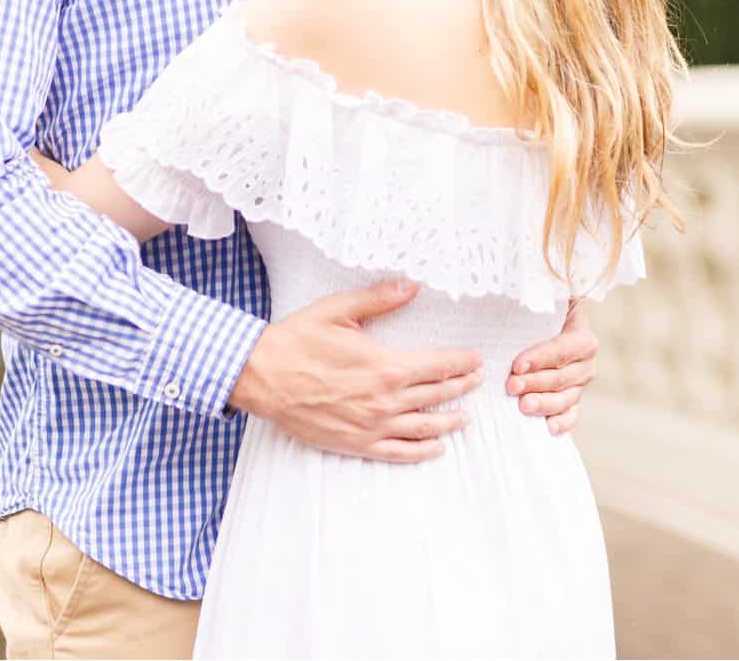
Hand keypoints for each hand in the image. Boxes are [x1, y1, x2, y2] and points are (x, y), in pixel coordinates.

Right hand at [229, 279, 483, 462]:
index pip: (438, 366)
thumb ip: (379, 298)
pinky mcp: (355, 444)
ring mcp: (371, 426)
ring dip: (449, 421)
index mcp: (385, 366)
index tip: (475, 359)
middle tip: (476, 381)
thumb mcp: (339, 309)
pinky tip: (435, 448)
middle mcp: (385, 401)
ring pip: (423, 427)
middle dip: (461, 388)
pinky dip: (422, 451)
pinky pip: (398, 452)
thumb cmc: (299, 340)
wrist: (262, 376)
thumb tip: (412, 286)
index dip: (461, 363)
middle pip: (436, 396)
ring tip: (465, 417)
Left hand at [505, 298, 597, 436]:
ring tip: (523, 407)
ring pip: (567, 397)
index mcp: (580, 332)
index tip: (517, 364)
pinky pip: (572, 414)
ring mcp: (580, 382)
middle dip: (536, 382)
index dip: (542, 358)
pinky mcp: (571, 398)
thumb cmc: (537, 306)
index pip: (565, 348)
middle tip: (511, 386)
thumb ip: (540, 292)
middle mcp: (585, 360)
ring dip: (545, 404)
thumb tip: (522, 282)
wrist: (545, 322)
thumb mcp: (543, 294)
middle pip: (564, 376)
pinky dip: (562, 423)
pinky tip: (549, 429)